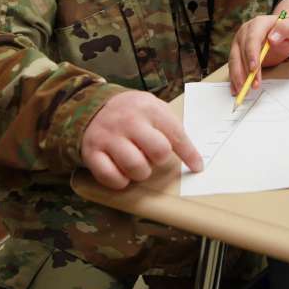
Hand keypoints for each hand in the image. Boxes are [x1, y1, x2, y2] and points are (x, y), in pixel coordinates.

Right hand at [81, 91, 202, 189]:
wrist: (94, 106)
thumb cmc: (132, 113)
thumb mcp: (153, 108)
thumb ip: (171, 128)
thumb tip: (193, 157)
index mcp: (149, 108)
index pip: (176, 135)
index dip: (190, 154)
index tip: (197, 167)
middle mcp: (128, 121)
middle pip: (159, 152)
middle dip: (160, 160)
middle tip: (152, 156)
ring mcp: (109, 137)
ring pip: (136, 168)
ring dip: (141, 172)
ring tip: (137, 163)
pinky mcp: (92, 153)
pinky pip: (112, 177)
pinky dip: (120, 181)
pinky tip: (122, 172)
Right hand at [228, 14, 288, 95]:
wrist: (285, 35)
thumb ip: (284, 30)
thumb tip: (272, 38)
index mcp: (258, 24)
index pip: (252, 39)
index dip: (251, 55)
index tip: (254, 69)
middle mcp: (246, 32)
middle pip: (241, 52)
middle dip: (245, 71)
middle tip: (252, 85)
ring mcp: (240, 42)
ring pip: (235, 60)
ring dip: (238, 77)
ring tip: (243, 90)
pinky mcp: (238, 52)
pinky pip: (234, 66)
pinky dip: (234, 78)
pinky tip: (236, 88)